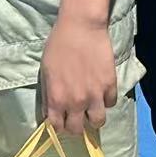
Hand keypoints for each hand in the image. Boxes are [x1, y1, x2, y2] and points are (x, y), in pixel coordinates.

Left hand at [40, 14, 116, 136]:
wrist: (81, 26)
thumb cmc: (58, 44)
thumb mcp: (45, 71)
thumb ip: (48, 95)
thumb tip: (50, 112)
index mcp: (56, 99)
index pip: (57, 128)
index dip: (59, 125)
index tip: (61, 119)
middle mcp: (75, 102)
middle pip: (77, 130)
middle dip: (75, 124)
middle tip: (76, 114)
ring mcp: (95, 95)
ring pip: (98, 122)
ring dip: (93, 117)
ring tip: (91, 107)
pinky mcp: (110, 85)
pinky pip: (110, 103)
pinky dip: (106, 100)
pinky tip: (101, 91)